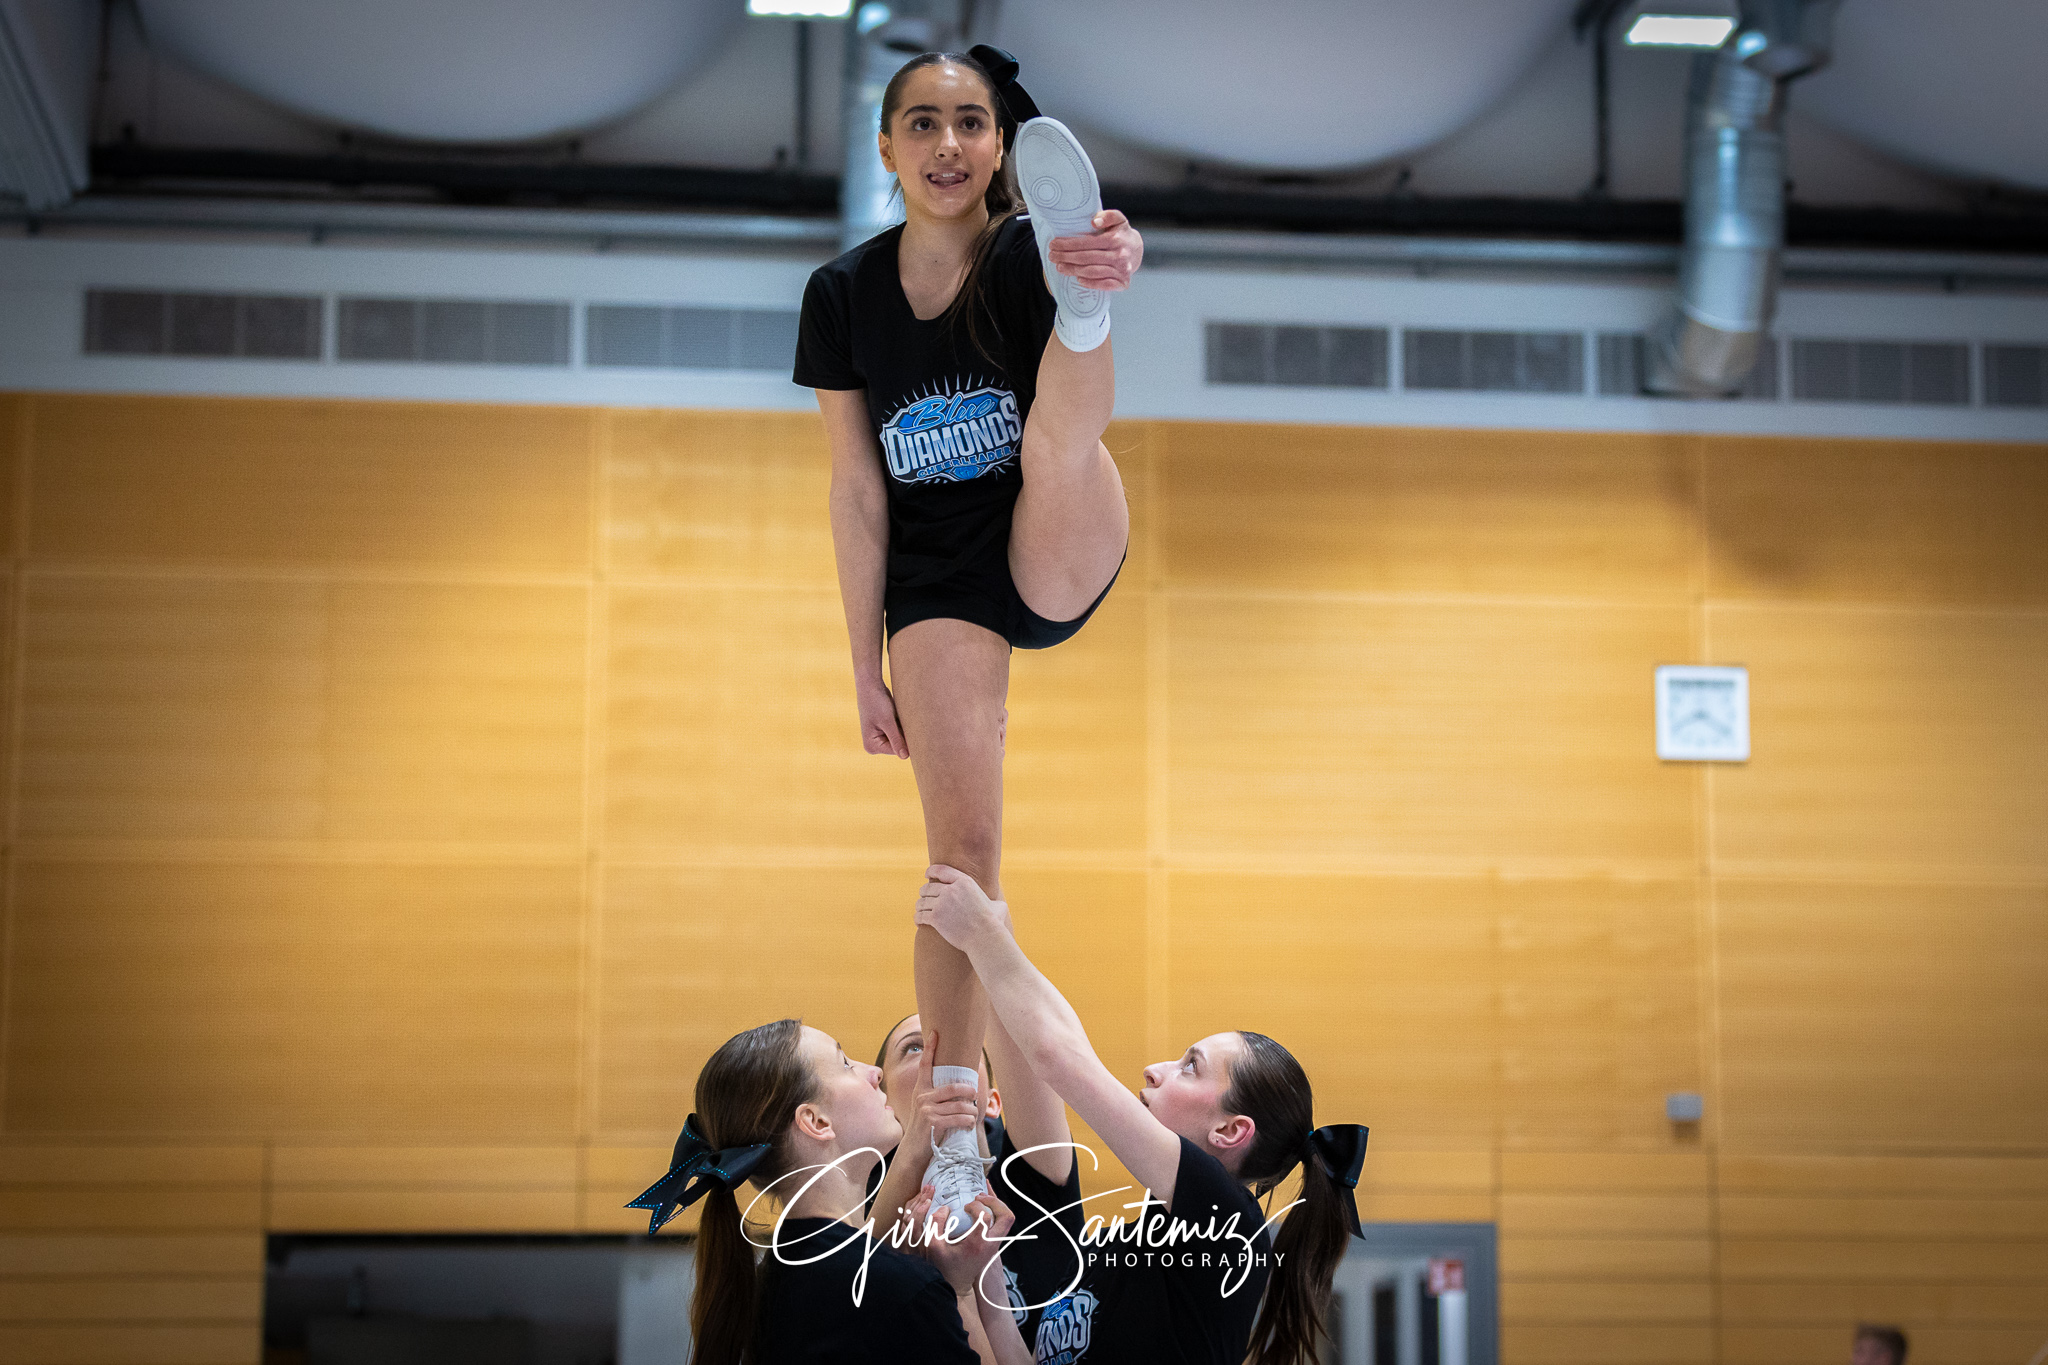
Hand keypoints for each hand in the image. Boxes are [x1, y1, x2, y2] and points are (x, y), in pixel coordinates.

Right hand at [856, 676, 907, 757]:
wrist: (870, 684)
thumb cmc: (877, 703)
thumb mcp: (888, 722)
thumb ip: (897, 740)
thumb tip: (905, 757)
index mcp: (871, 746)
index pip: (896, 750)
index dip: (906, 741)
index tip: (910, 729)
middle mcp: (874, 744)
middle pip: (898, 745)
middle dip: (903, 734)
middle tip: (902, 719)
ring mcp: (879, 737)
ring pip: (900, 737)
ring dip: (903, 728)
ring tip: (897, 715)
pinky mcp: (884, 729)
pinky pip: (898, 731)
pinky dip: (901, 724)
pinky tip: (897, 714)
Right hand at [908, 1026, 982, 1150]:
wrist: (914, 1148)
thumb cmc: (925, 1125)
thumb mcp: (925, 1106)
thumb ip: (936, 1095)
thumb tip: (959, 1086)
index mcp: (921, 1089)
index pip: (925, 1065)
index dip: (930, 1048)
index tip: (935, 1033)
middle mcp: (922, 1097)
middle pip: (952, 1087)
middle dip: (968, 1091)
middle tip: (974, 1094)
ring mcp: (927, 1110)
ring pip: (959, 1105)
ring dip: (971, 1110)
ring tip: (973, 1113)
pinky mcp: (934, 1123)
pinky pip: (958, 1118)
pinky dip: (968, 1121)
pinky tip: (969, 1123)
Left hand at [914, 865, 1008, 953]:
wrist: (985, 937)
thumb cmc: (993, 924)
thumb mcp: (997, 905)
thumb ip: (992, 901)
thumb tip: (997, 905)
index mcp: (964, 882)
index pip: (941, 870)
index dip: (931, 871)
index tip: (927, 875)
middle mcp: (951, 890)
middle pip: (928, 888)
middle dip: (924, 893)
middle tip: (924, 899)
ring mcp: (942, 903)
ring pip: (922, 902)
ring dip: (920, 907)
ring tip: (921, 911)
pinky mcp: (936, 918)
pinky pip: (920, 915)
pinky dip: (918, 918)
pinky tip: (919, 922)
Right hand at [914, 1185, 1016, 1297]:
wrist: (956, 1282)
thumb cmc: (945, 1265)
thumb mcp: (933, 1246)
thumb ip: (936, 1224)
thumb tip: (945, 1208)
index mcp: (978, 1244)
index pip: (985, 1217)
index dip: (976, 1206)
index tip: (965, 1206)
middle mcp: (990, 1244)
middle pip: (1006, 1216)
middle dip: (995, 1201)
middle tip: (980, 1196)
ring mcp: (994, 1244)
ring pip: (1007, 1219)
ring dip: (997, 1205)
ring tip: (982, 1198)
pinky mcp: (993, 1243)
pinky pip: (1002, 1223)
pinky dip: (996, 1210)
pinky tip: (985, 1203)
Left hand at [1047, 208, 1142, 290]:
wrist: (1137, 250)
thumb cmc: (1121, 234)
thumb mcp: (1118, 220)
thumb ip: (1108, 216)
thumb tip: (1094, 222)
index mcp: (1115, 240)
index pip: (1087, 243)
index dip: (1068, 244)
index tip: (1054, 244)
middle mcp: (1119, 256)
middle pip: (1087, 258)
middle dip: (1066, 257)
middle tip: (1052, 256)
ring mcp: (1122, 270)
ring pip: (1093, 272)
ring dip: (1073, 270)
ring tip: (1060, 267)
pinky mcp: (1123, 283)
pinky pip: (1105, 285)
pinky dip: (1091, 283)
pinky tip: (1078, 279)